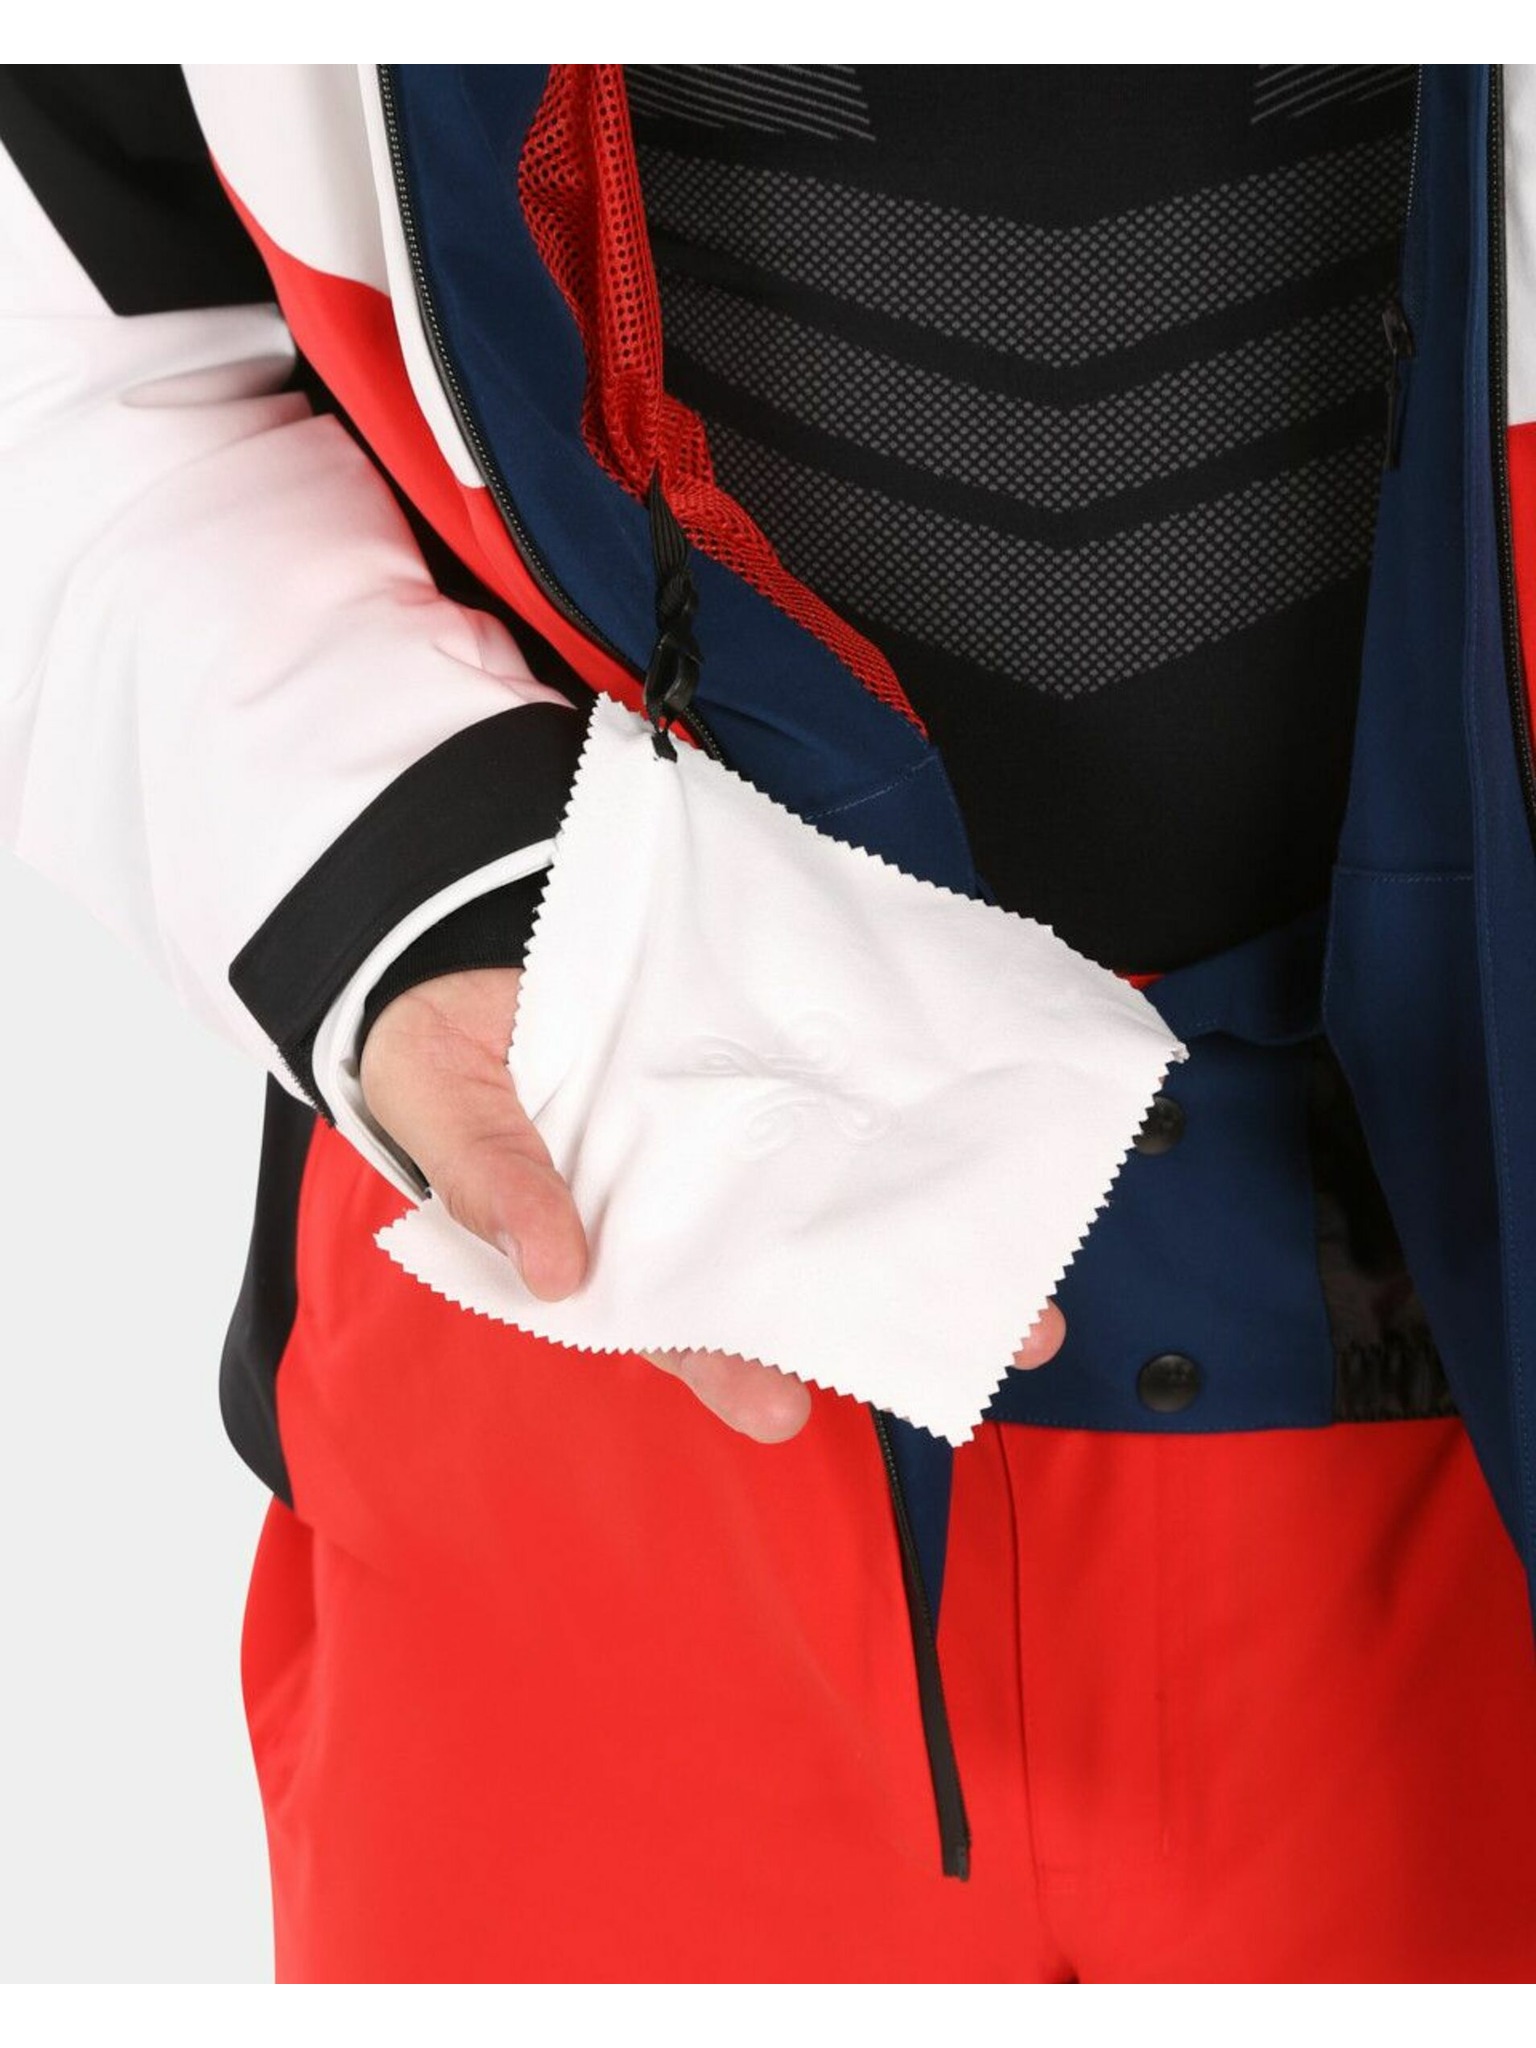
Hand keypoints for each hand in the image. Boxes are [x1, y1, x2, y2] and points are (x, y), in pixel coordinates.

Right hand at [359, 965, 1066, 1444]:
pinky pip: (840, 1082)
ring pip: (840, 1187)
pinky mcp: (768, 1046)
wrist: (461, 922)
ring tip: (1029, 1279)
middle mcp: (691, 1195)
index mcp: (612, 1237)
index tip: (783, 1411)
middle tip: (994, 1346)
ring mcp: (736, 1125)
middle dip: (891, 1314)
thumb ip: (498, 1187)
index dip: (732, 1365)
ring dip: (930, 1227)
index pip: (681, 1321)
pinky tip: (977, 1131)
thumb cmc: (440, 1051)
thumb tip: (556, 1273)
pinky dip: (905, 1109)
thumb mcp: (449, 1117)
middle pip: (795, 1269)